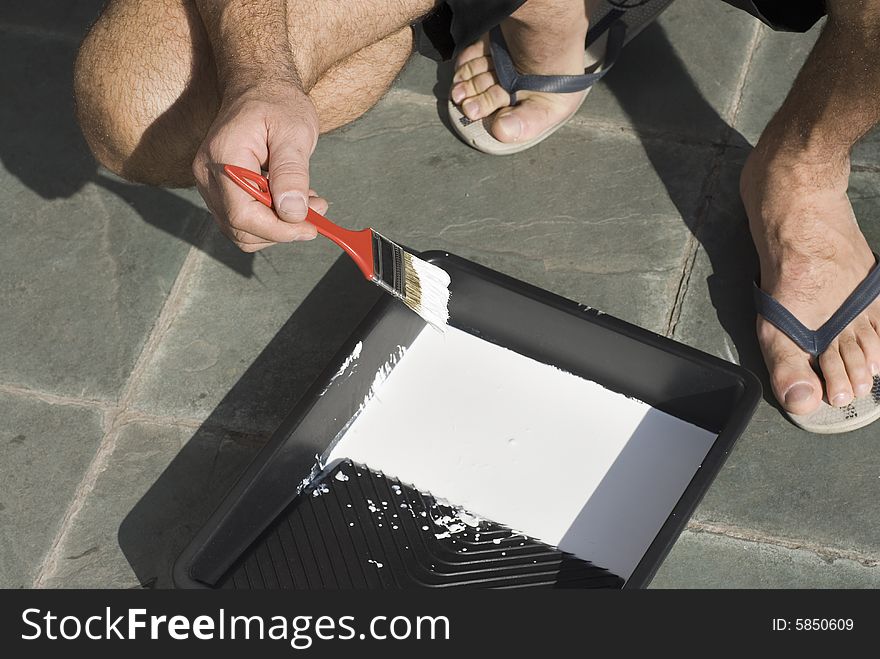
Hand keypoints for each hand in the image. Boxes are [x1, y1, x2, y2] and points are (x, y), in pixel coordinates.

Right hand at [191, 80, 328, 251]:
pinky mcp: (221, 189)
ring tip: (309, 204)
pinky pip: (244, 219)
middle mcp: (209, 175)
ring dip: (279, 226)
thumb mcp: (294, 132)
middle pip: (240, 228)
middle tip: (317, 212)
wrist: (258, 87)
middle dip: (282, 229)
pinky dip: (271, 219)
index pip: (243, 215)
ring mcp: (211, 184)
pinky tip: (292, 200)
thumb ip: (292, 173)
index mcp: (224, 158)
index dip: (278, 230)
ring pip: (242, 230)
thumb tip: (293, 213)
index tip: (311, 227)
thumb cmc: (277, 103)